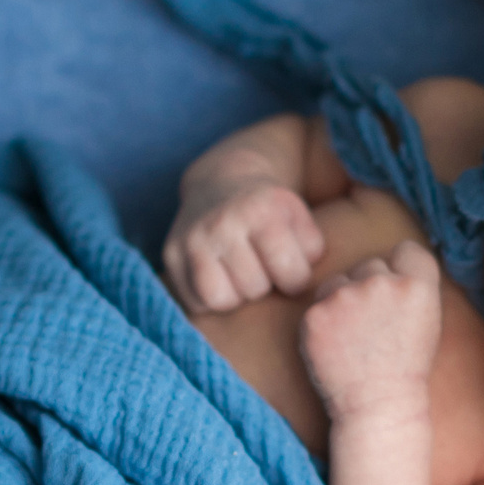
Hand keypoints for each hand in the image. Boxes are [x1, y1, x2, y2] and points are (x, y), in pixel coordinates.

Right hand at [164, 174, 326, 312]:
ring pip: (219, 300)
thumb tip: (299, 288)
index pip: (290, 275)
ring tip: (241, 276)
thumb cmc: (270, 212)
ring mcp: (192, 237)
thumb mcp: (300, 218)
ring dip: (236, 295)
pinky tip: (219, 276)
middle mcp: (222, 222)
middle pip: (254, 289)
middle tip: (260, 265)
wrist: (223, 183)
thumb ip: (312, 250)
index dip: (295, 278)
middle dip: (263, 283)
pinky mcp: (170, 253)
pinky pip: (194, 301)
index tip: (290, 267)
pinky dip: (209, 298)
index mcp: (261, 209)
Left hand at [299, 241, 441, 420]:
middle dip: (369, 286)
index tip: (397, 294)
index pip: (406, 250)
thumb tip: (393, 261)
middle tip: (374, 326)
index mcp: (418, 286)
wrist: (378, 407)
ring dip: (342, 300)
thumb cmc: (405, 368)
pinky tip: (336, 348)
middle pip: (370, 264)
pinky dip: (323, 323)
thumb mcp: (427, 322)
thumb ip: (413, 287)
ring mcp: (345, 297)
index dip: (401, 269)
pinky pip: (317, 305)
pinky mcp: (315, 315)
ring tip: (354, 338)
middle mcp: (382, 284)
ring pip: (338, 281)